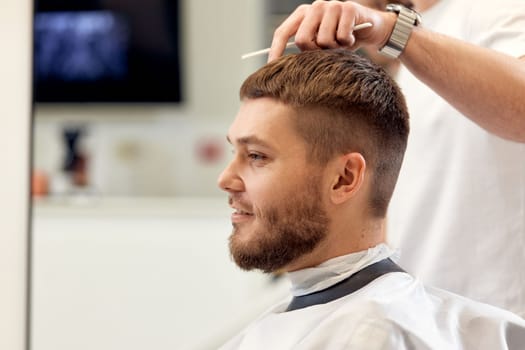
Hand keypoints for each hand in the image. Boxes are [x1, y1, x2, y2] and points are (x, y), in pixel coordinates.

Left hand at [268, 0, 396, 61]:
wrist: (370, 29)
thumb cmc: (340, 40)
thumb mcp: (319, 46)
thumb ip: (304, 50)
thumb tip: (283, 68)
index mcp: (303, 14)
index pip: (283, 32)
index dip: (275, 50)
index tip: (270, 68)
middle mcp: (315, 7)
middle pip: (302, 39)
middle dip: (314, 51)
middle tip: (327, 51)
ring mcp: (332, 5)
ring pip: (323, 40)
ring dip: (334, 48)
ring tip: (341, 43)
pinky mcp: (349, 8)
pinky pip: (341, 36)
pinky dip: (348, 43)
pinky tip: (352, 38)